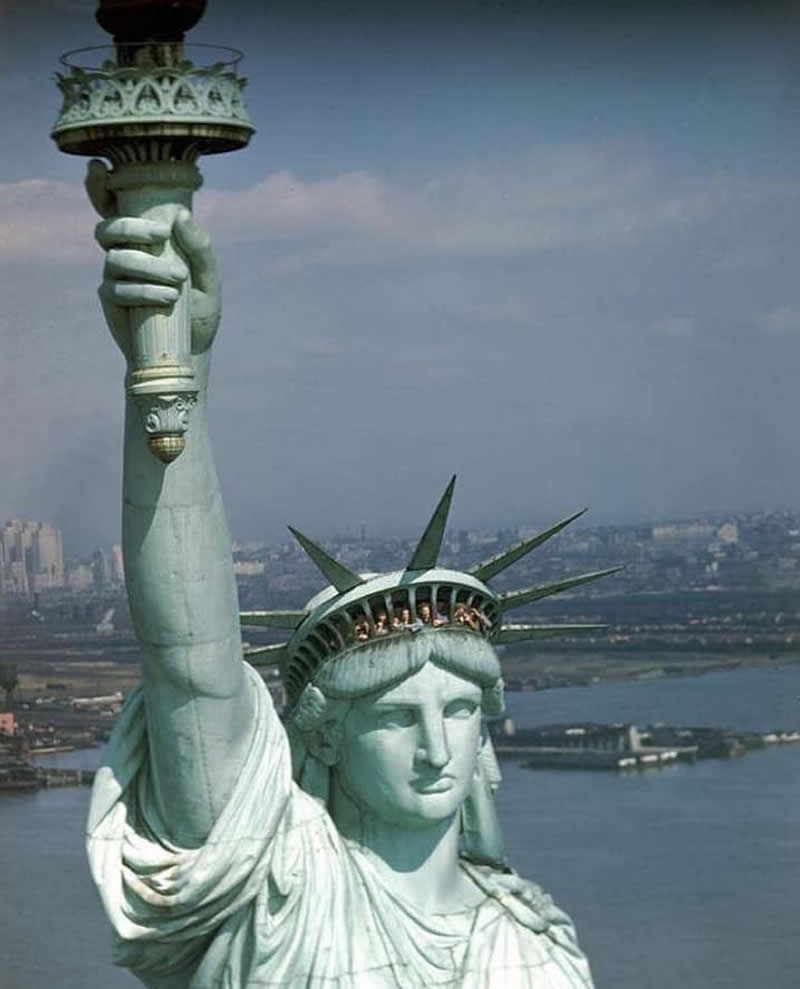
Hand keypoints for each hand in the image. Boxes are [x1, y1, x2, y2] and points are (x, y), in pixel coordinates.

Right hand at [86, 159, 220, 361]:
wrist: (191, 350)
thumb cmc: (199, 310)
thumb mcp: (210, 280)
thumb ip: (200, 249)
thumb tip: (181, 216)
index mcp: (146, 241)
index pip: (116, 209)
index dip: (99, 188)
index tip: (98, 168)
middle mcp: (126, 254)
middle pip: (108, 228)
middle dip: (131, 227)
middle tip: (161, 236)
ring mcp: (115, 277)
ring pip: (116, 258)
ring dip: (147, 266)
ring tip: (178, 281)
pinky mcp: (112, 302)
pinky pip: (117, 289)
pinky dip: (143, 291)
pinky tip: (167, 298)